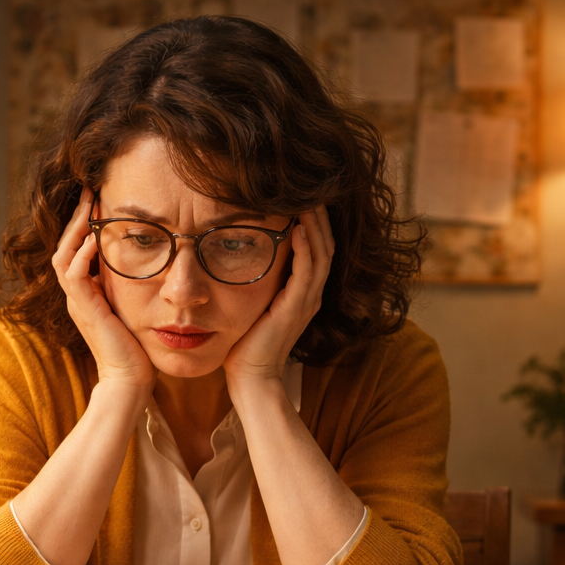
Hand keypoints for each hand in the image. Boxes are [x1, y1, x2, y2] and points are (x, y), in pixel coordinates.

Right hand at [52, 192, 153, 390]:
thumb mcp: (136, 308)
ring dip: (77, 229)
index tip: (101, 200)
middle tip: (91, 191)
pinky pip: (73, 275)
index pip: (77, 249)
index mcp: (87, 294)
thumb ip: (134, 286)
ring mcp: (78, 303)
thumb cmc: (138, 349)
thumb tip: (156, 261)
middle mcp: (78, 296)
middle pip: (65, 246)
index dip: (86, 225)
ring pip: (64, 255)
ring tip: (91, 206)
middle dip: (78, 217)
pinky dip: (82, 255)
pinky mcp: (84, 310)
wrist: (130, 380)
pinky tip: (94, 239)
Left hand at [223, 206, 335, 388]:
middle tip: (311, 188)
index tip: (302, 196)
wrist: (251, 376)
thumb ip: (257, 280)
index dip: (314, 222)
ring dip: (316, 225)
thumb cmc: (246, 343)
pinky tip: (299, 228)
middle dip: (319, 216)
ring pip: (322, 253)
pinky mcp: (297, 308)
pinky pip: (308, 272)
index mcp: (303, 292)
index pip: (317, 248)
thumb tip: (238, 251)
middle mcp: (311, 294)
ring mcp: (307, 301)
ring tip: (309, 199)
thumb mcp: (253, 303)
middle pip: (326, 245)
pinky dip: (306, 248)